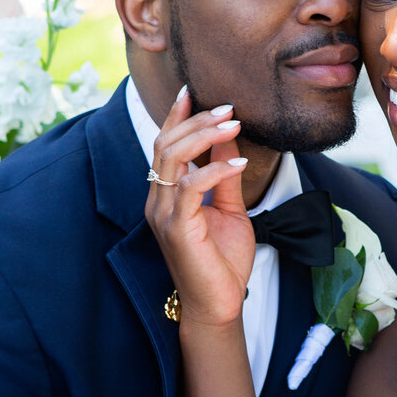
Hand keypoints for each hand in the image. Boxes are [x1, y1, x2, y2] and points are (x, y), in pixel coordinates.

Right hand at [145, 90, 252, 327]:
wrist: (220, 306)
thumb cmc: (223, 262)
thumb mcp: (229, 209)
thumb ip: (224, 175)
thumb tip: (229, 136)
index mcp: (166, 195)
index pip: (164, 145)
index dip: (176, 115)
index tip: (193, 90)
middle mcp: (157, 201)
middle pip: (165, 144)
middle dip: (197, 120)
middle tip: (228, 106)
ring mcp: (163, 214)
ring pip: (171, 158)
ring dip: (204, 135)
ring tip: (233, 123)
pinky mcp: (176, 229)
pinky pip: (188, 187)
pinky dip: (214, 169)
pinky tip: (238, 163)